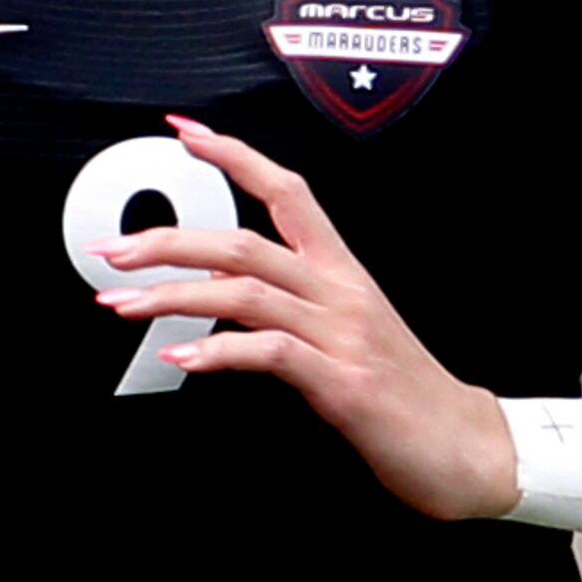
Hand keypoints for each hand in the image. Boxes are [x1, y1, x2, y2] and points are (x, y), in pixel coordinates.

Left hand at [90, 118, 515, 521]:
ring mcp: (342, 336)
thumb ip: (285, 302)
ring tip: (122, 304)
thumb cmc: (403, 391)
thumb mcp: (343, 332)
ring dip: (174, 295)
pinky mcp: (343, 386)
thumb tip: (215, 280)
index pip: (287, 190)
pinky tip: (181, 359)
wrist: (469, 449)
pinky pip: (271, 354)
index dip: (234, 155)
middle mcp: (340, 293)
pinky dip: (219, 353)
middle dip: (168, 240)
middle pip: (244, 241)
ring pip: (246, 291)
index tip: (184, 132)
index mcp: (342, 272)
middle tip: (112, 250)